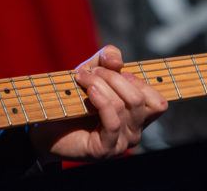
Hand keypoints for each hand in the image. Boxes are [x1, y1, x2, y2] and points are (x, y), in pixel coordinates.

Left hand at [30, 45, 166, 161]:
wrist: (48, 124)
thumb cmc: (73, 97)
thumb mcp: (92, 70)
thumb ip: (107, 58)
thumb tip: (117, 60)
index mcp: (137, 116)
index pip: (158, 102)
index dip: (138, 80)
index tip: (112, 68)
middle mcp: (134, 131)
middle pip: (139, 99)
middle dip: (114, 77)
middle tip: (92, 71)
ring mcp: (121, 143)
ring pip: (123, 106)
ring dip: (101, 84)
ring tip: (82, 77)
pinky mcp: (105, 149)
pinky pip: (112, 122)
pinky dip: (101, 100)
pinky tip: (89, 91)